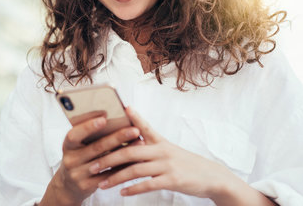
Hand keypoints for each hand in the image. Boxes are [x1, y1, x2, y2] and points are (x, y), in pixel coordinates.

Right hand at [42, 116, 141, 205]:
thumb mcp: (77, 145)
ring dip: (124, 152)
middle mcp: (70, 159)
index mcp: (67, 145)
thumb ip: (89, 133)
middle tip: (134, 130)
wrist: (68, 186)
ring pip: (105, 162)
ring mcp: (78, 174)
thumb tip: (111, 117)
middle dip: (117, 137)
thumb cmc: (78, 157)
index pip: (74, 134)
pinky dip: (123, 166)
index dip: (88, 126)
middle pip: (96, 147)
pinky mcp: (87, 186)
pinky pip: (108, 175)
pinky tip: (135, 159)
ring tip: (140, 142)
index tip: (104, 118)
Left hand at [91, 107, 276, 204]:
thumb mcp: (169, 149)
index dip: (132, 117)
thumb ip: (151, 143)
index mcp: (160, 142)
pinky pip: (148, 184)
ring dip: (116, 177)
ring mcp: (167, 165)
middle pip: (131, 151)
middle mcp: (162, 151)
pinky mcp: (172, 180)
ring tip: (102, 183)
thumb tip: (131, 137)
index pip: (143, 127)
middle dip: (109, 158)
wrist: (210, 176)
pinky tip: (122, 193)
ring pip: (136, 170)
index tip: (118, 109)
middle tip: (92, 164)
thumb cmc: (186, 163)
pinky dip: (133, 189)